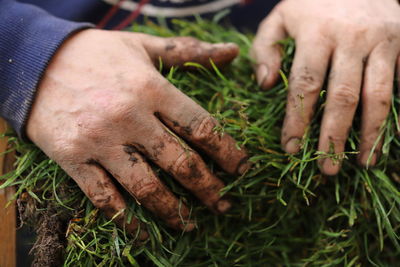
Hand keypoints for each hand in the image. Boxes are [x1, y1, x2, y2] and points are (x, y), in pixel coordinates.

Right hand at [27, 29, 248, 236]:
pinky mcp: (73, 158)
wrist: (33, 59)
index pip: (201, 127)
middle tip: (224, 203)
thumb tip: (231, 51)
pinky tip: (143, 231)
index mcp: (151, 88)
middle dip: (207, 188)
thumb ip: (188, 51)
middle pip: (179, 162)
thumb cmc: (95, 53)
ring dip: (173, 210)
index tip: (242, 169)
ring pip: (145, 186)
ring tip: (191, 223)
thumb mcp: (143, 45)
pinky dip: (125, 219)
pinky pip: (103, 197)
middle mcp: (129, 117)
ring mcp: (99, 141)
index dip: (227, 152)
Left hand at [251, 0, 399, 174]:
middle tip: (326, 169)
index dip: (297, 120)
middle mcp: (353, 37)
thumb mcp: (281, 17)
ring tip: (363, 163)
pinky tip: (390, 139)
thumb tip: (266, 85)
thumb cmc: (314, 3)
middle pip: (343, 96)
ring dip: (371, 134)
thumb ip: (265, 48)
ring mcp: (383, 40)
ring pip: (379, 96)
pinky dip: (398, 114)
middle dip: (334, 136)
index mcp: (317, 32)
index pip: (305, 85)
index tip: (291, 149)